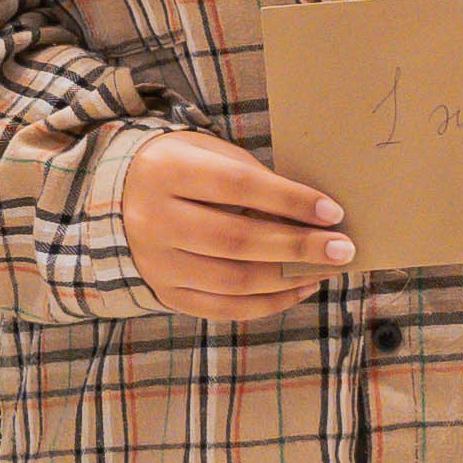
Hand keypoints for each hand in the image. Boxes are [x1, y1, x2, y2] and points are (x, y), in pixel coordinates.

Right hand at [119, 128, 352, 318]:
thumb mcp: (209, 154)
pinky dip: (267, 303)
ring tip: (326, 269)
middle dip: (297, 246)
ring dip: (288, 278)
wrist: (120, 197)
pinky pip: (223, 308)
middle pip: (236, 239)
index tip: (332, 212)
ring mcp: (156, 262)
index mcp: (166, 170)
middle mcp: (153, 219)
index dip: (289, 200)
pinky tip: (298, 289)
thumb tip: (314, 215)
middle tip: (342, 248)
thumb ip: (253, 180)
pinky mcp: (164, 292)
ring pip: (232, 280)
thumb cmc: (183, 169)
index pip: (238, 185)